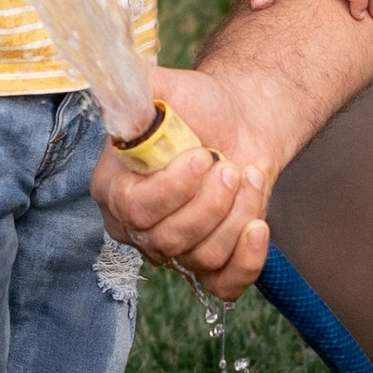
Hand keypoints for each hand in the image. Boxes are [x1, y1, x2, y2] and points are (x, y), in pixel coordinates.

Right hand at [93, 62, 285, 300]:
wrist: (240, 121)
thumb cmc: (198, 106)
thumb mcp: (162, 86)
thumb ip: (133, 91)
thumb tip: (120, 98)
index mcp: (114, 190)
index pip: (135, 210)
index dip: (174, 189)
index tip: (203, 155)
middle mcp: (137, 228)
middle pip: (169, 240)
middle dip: (212, 201)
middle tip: (229, 165)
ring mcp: (175, 249)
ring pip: (204, 255)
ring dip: (238, 211)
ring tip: (246, 174)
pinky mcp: (212, 265)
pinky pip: (225, 285)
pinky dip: (248, 259)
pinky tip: (259, 225)